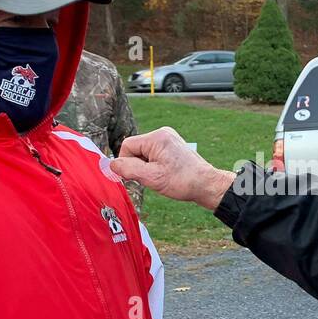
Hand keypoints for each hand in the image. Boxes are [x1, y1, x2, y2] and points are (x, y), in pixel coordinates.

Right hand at [111, 127, 233, 209]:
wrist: (206, 185)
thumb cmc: (182, 181)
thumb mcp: (151, 177)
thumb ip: (128, 169)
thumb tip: (111, 165)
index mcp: (156, 138)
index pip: (127, 146)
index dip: (126, 163)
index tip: (134, 177)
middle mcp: (162, 134)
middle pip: (135, 148)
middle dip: (137, 165)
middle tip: (150, 178)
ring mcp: (168, 139)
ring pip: (143, 152)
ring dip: (146, 166)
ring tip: (160, 177)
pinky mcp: (172, 146)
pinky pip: (153, 154)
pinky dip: (154, 165)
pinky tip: (164, 174)